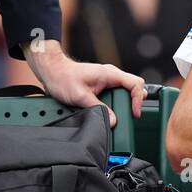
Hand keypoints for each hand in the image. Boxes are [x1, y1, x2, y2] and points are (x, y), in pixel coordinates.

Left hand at [22, 39, 146, 125]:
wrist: (53, 71)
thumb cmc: (63, 78)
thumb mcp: (80, 96)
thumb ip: (97, 108)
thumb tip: (113, 120)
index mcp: (109, 74)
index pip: (135, 84)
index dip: (138, 100)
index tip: (134, 113)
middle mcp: (111, 75)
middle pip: (133, 88)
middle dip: (132, 103)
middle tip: (127, 117)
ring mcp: (107, 79)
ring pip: (125, 92)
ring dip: (123, 104)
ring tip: (117, 116)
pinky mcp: (102, 85)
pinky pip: (115, 94)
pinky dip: (115, 104)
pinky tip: (108, 111)